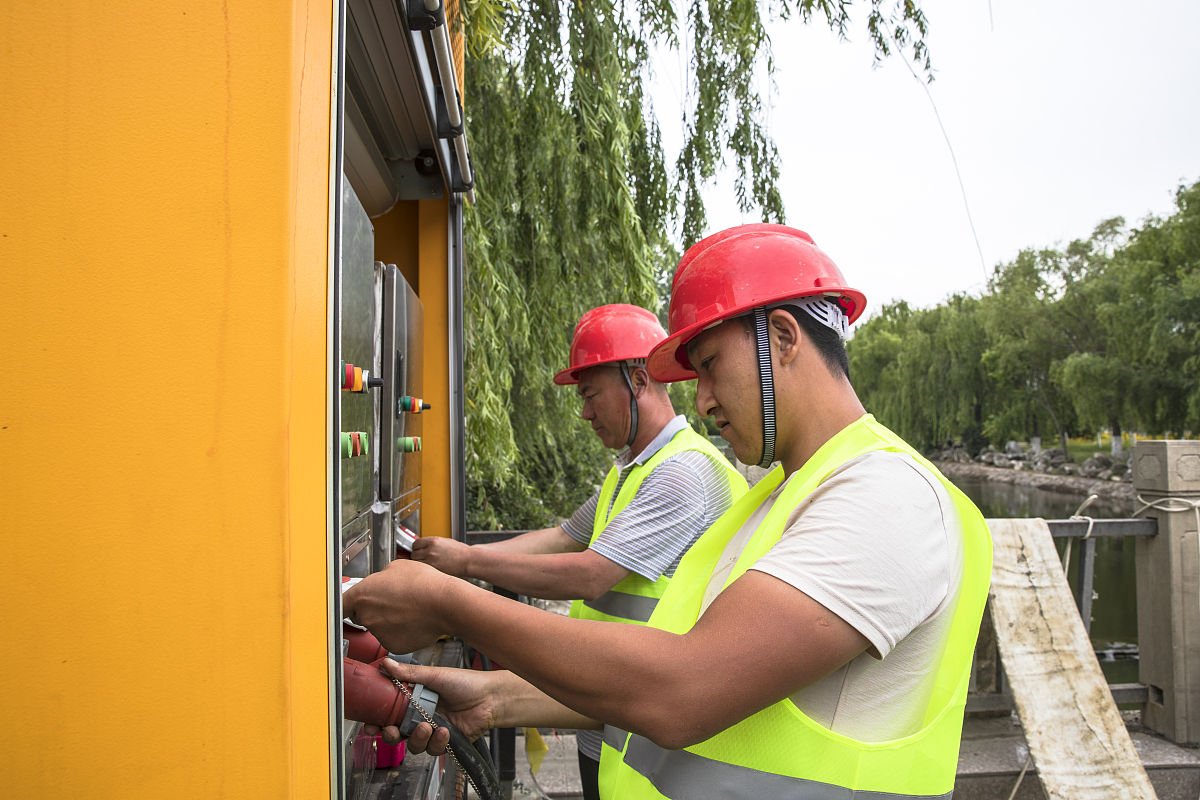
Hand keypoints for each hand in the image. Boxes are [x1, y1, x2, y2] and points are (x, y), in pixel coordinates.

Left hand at [343, 560, 453, 654]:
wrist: (445, 604)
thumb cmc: (424, 584)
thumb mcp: (397, 566)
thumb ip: (380, 577)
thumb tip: (380, 581)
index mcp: (362, 594)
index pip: (340, 603)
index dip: (344, 603)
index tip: (344, 605)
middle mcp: (366, 616)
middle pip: (360, 615)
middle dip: (372, 609)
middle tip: (391, 601)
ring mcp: (379, 633)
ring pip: (378, 626)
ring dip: (388, 620)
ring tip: (408, 608)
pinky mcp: (393, 645)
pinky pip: (392, 638)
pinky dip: (400, 632)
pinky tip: (413, 620)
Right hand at [363, 659, 502, 753]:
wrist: (490, 697)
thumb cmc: (466, 682)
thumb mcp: (434, 675)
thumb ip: (409, 673)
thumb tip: (386, 664)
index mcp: (414, 699)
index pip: (389, 713)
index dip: (378, 720)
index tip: (371, 723)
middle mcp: (421, 716)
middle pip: (396, 733)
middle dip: (390, 735)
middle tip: (392, 730)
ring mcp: (432, 730)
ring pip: (413, 744)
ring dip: (417, 738)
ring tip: (428, 726)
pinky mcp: (444, 742)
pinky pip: (432, 750)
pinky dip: (437, 742)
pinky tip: (445, 731)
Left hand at [411, 537, 471, 577]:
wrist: (468, 560)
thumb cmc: (460, 552)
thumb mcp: (445, 542)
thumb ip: (433, 544)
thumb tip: (424, 547)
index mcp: (433, 541)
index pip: (415, 543)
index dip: (416, 548)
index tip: (418, 550)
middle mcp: (430, 550)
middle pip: (413, 554)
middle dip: (416, 556)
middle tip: (422, 559)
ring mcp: (431, 560)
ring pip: (416, 563)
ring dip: (419, 564)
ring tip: (426, 565)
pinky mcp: (434, 569)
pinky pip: (423, 570)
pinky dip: (424, 570)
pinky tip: (430, 570)